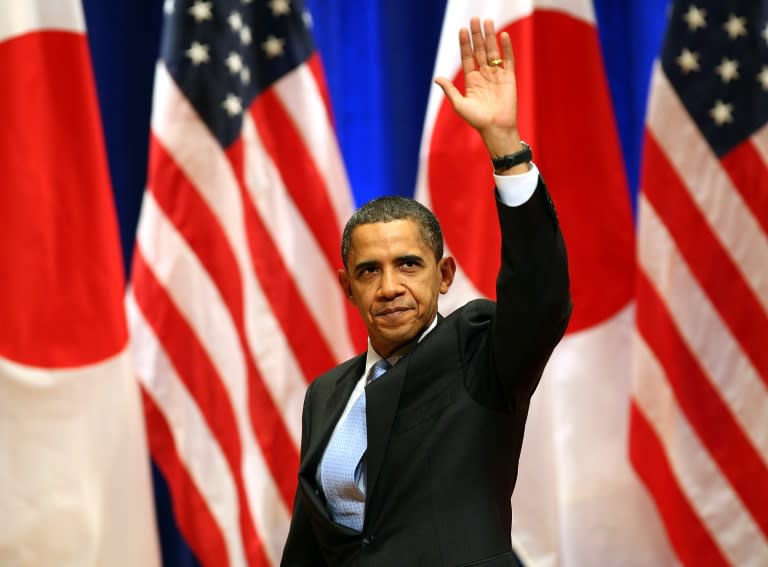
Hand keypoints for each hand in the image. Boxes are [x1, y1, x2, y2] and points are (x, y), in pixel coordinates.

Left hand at [435, 18, 521, 158]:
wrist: (496, 129)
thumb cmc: (477, 120)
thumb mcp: (460, 105)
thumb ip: (450, 90)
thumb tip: (436, 78)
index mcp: (471, 80)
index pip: (467, 57)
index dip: (465, 44)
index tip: (462, 30)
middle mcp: (484, 75)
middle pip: (479, 50)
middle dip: (477, 35)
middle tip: (474, 19)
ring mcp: (497, 75)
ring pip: (493, 51)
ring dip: (490, 36)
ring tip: (487, 21)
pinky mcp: (509, 78)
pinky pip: (508, 59)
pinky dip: (506, 48)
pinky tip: (502, 36)